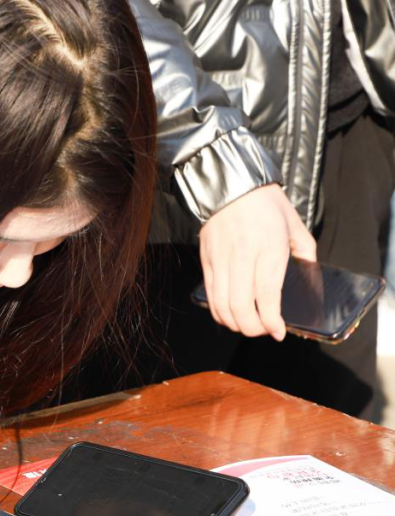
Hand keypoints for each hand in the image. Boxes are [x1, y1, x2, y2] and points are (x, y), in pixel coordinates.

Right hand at [198, 184, 316, 340]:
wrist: (230, 184)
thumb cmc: (265, 202)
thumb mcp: (294, 224)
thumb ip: (304, 252)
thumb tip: (308, 275)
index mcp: (269, 248)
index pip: (267, 296)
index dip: (272, 321)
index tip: (279, 332)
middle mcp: (242, 258)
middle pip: (240, 307)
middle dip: (253, 329)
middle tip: (264, 331)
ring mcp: (220, 261)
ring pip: (221, 306)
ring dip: (235, 324)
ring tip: (248, 325)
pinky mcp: (206, 262)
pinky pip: (210, 296)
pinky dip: (219, 312)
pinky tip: (230, 314)